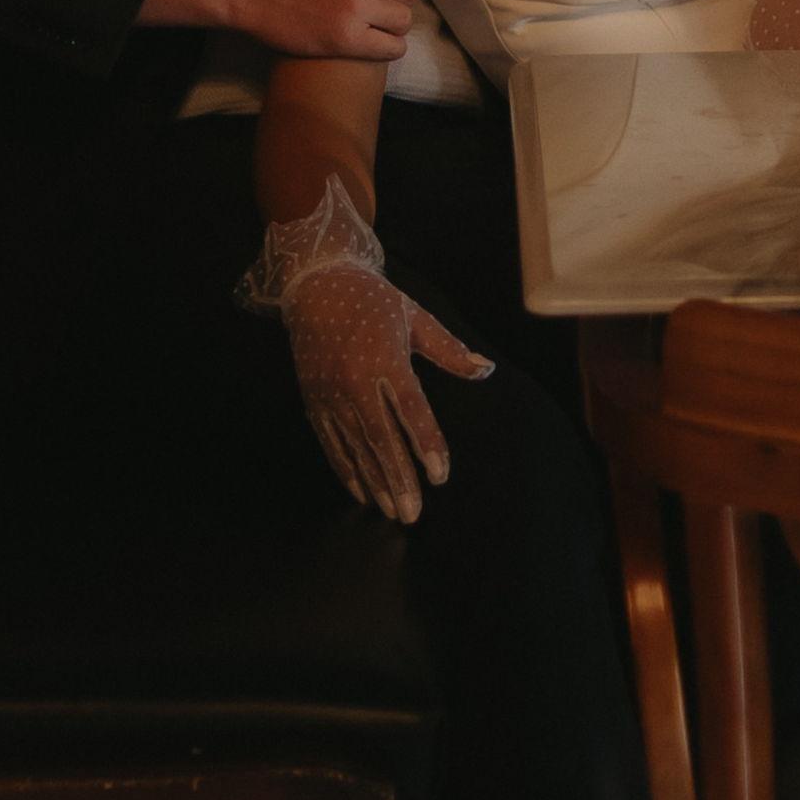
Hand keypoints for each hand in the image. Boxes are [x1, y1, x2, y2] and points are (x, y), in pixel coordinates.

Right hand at [245, 181, 494, 523]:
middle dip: (399, 478)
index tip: (440, 476)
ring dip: (375, 481)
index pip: (410, 409)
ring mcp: (330, 392)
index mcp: (385, 358)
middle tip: (414, 513)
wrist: (316, 285)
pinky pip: (330, 442)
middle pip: (380, 437)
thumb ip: (450, 350)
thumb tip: (486, 371)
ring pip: (355, 446)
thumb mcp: (416, 318)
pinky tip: (362, 493)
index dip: (426, 443)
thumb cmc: (373, 301)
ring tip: (394, 511)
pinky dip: (346, 470)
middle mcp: (355, 380)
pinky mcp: (313, 400)